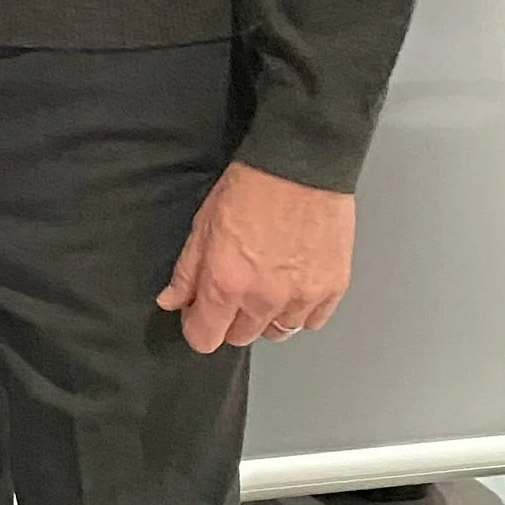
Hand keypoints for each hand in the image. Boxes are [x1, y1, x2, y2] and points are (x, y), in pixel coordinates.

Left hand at [157, 163, 354, 353]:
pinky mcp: (332, 289)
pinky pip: (312, 321)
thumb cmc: (251, 187)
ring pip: (278, 332)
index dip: (198, 328)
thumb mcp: (204, 225)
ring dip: (267, 317)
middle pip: (241, 337)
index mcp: (226, 283)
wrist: (302, 166)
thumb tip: (171, 301)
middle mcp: (264, 298)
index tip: (198, 315)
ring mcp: (302, 297)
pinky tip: (293, 286)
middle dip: (230, 320)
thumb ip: (187, 272)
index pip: (205, 338)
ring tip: (266, 286)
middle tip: (234, 291)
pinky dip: (300, 311)